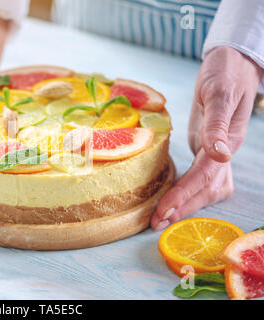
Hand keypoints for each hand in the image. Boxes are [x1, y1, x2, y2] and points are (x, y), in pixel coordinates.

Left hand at [151, 46, 262, 229]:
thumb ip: (219, 123)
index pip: (203, 176)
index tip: (164, 211)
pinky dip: (187, 193)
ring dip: (184, 205)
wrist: (233, 65)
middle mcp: (223, 154)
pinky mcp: (208, 152)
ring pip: (205, 189)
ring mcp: (217, 154)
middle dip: (181, 208)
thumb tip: (220, 155)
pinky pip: (201, 180)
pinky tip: (173, 202)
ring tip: (161, 219)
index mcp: (226, 142)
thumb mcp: (220, 94)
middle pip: (204, 189)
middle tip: (156, 223)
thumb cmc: (226, 75)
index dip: (184, 195)